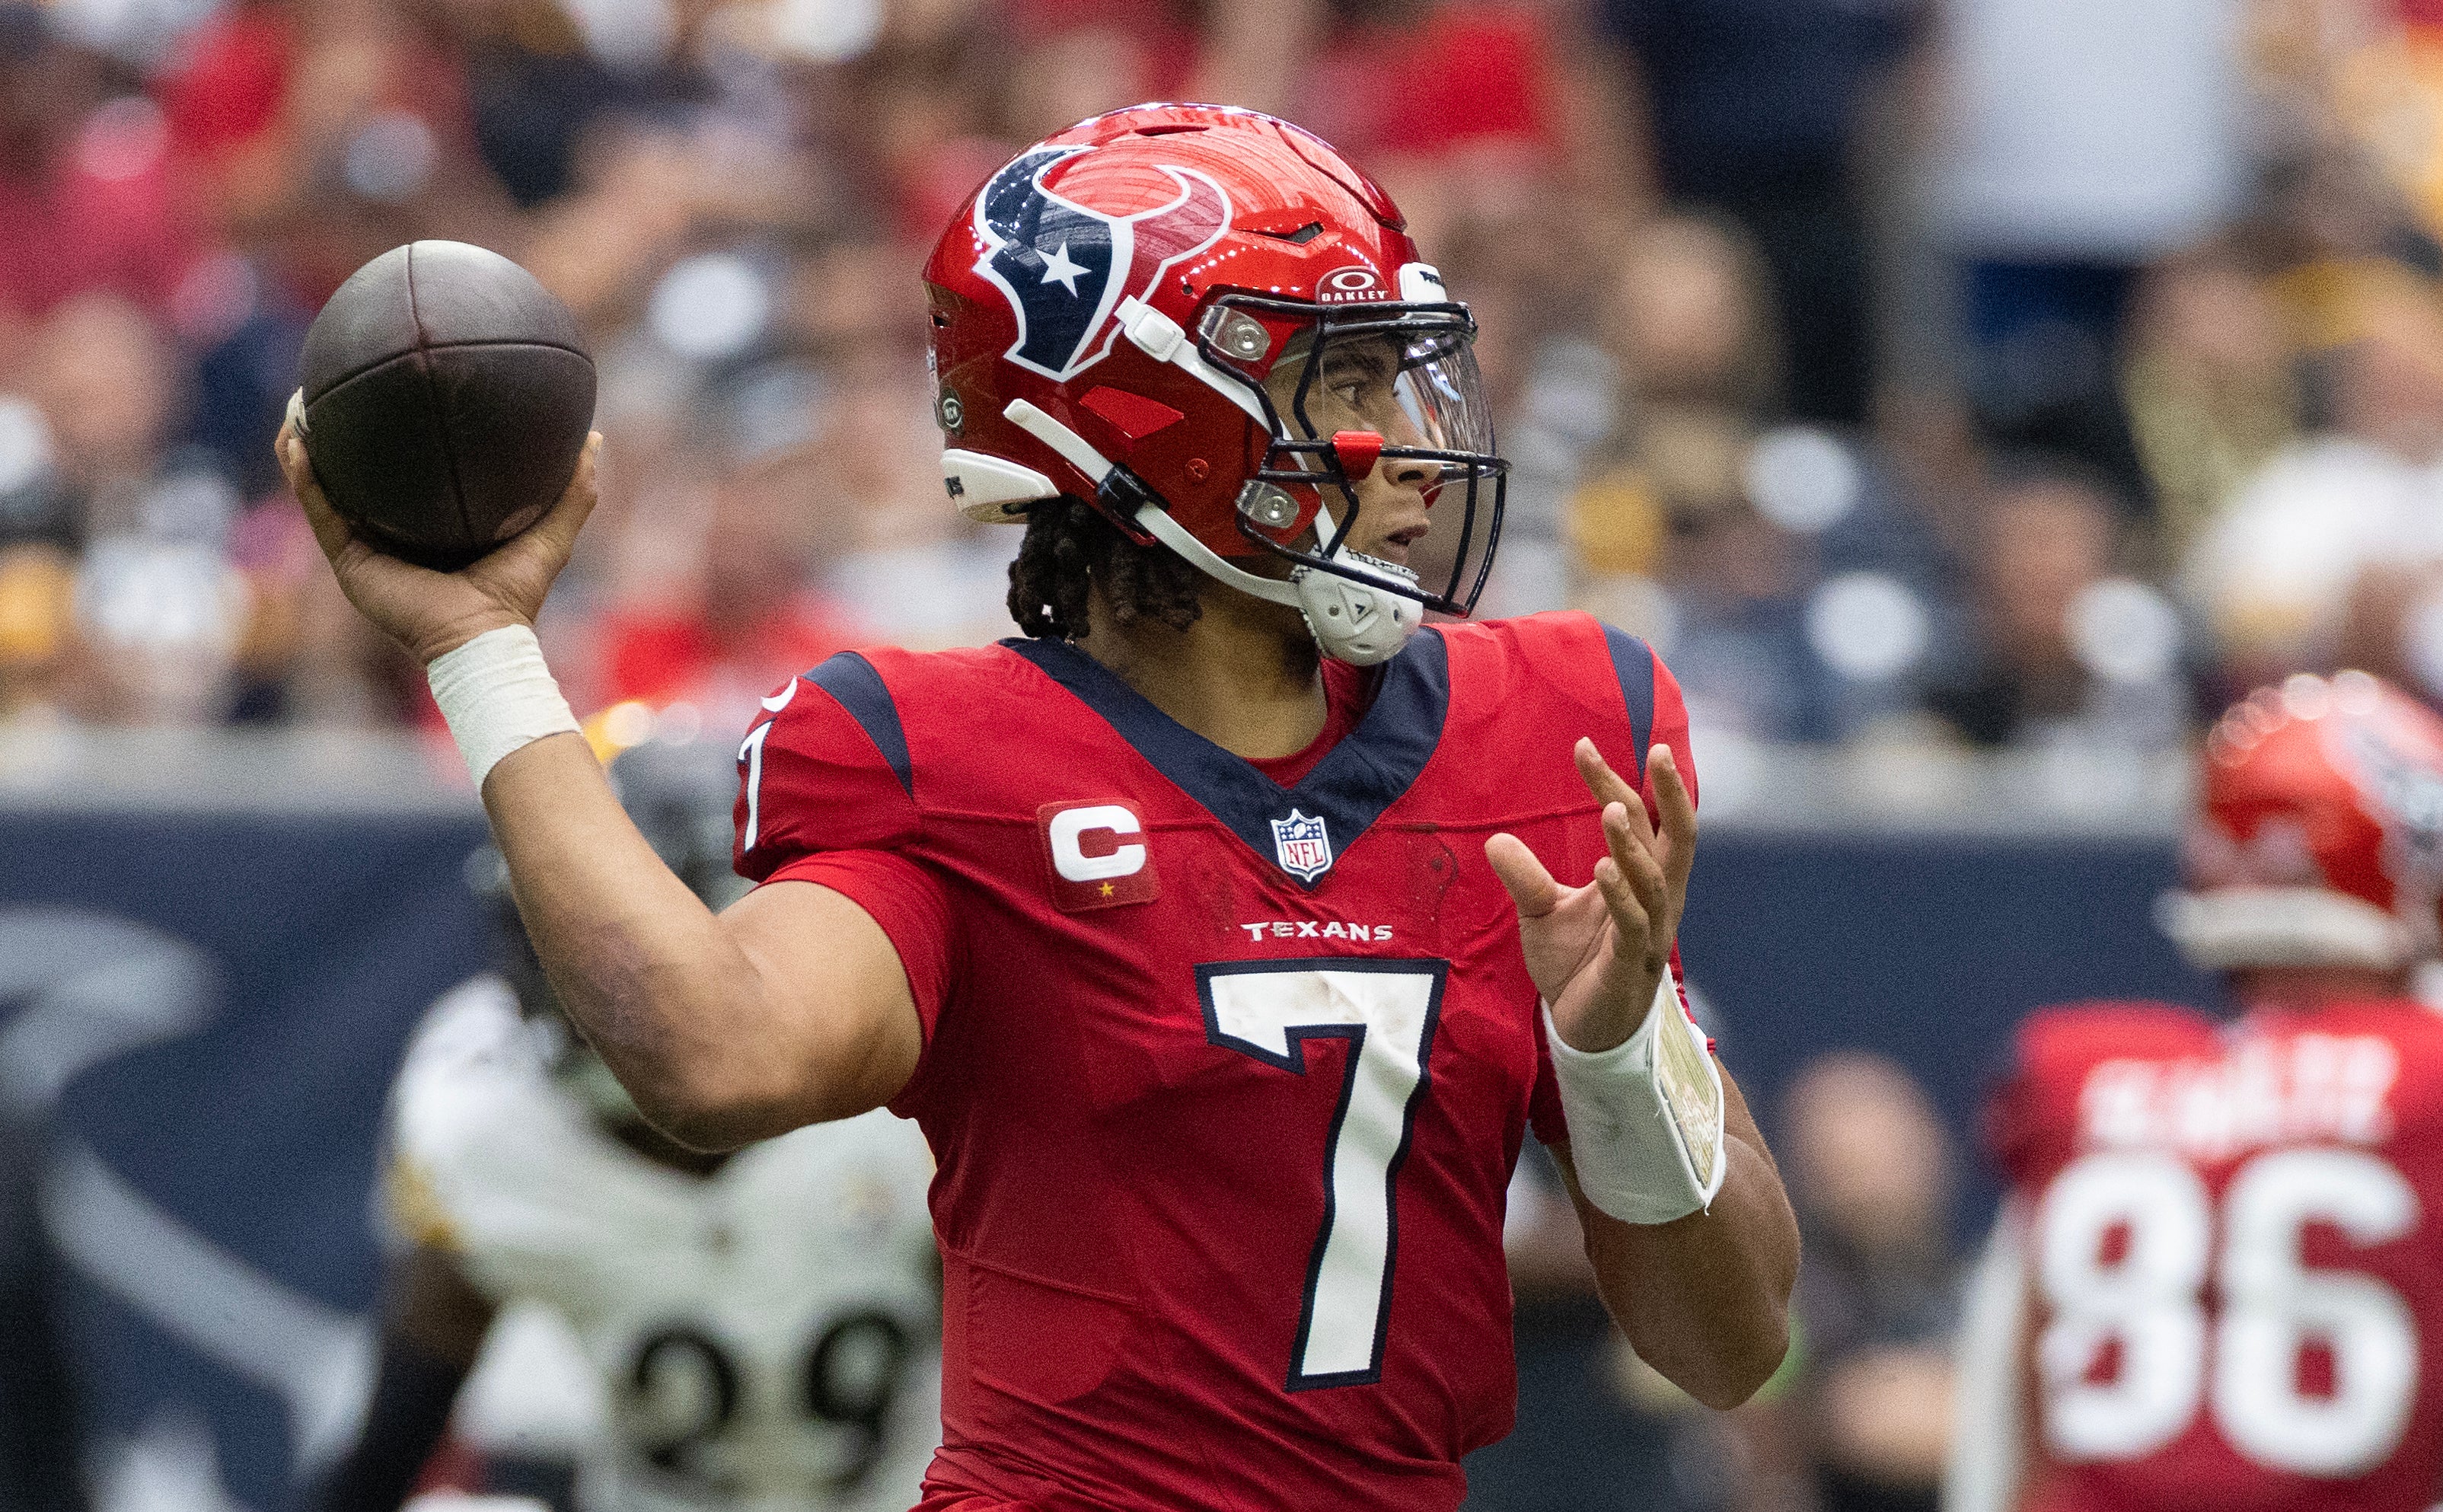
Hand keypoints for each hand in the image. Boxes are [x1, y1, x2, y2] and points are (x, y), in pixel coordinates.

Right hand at [275, 418, 601, 665]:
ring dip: (305, 449)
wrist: (482, 638)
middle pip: (358, 478)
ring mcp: (367, 550)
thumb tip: (594, 438)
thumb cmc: (517, 594)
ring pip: (326, 490)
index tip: (393, 392)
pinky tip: (295, 442)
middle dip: (340, 437)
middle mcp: (394, 536)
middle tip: (332, 392)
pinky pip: (320, 513)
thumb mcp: (551, 531)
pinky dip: (305, 479)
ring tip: (296, 407)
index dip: (397, 439)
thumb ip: (573, 489)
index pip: (408, 477)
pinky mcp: (350, 564)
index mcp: (431, 528)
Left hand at [1486, 739, 1695, 1052]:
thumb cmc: (1574, 965)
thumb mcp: (1542, 913)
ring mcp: (1650, 931)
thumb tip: (1495, 839)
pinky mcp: (1633, 963)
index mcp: (1642, 878)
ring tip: (1610, 809)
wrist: (1582, 1030)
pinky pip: (1635, 924)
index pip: (1639, 818)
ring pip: (1655, 879)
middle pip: (1677, 837)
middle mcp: (1657, 898)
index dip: (1613, 781)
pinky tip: (1602, 868)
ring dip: (1633, 844)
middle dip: (1671, 794)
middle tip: (1656, 749)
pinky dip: (1621, 894)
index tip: (1582, 744)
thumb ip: (1526, 878)